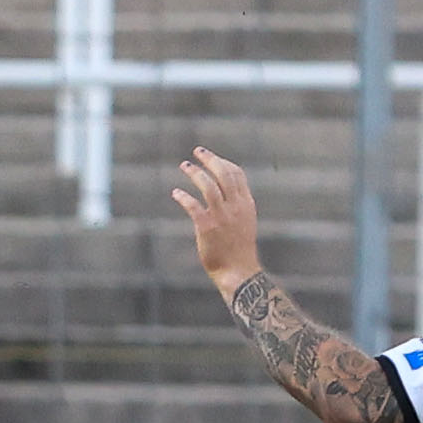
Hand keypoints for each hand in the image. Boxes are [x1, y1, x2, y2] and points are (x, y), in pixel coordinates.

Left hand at [171, 149, 263, 287]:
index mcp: (246, 204)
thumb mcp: (245, 223)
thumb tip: (226, 193)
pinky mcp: (207, 227)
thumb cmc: (239, 249)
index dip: (223, 162)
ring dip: (195, 173)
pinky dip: (183, 197)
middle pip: (223, 174)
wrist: (239, 271)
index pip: (237, 174)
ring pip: (208, 186)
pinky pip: (193, 206)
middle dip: (210, 160)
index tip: (211, 158)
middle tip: (197, 151)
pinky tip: (175, 193)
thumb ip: (237, 206)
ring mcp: (222, 216)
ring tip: (184, 165)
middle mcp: (236, 207)